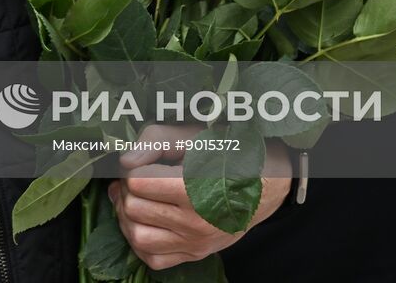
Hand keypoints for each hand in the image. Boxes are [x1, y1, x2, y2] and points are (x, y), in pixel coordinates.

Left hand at [108, 127, 291, 271]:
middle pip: (134, 209)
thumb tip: (125, 162)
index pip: (137, 183)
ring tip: (136, 200)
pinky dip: (141, 243)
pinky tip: (147, 222)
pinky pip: (154, 260)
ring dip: (128, 217)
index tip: (141, 162)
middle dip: (126, 190)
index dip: (132, 168)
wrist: (270, 182)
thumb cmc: (232, 152)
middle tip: (135, 178)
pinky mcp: (197, 254)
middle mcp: (196, 222)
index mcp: (196, 189)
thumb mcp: (197, 136)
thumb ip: (156, 141)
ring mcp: (196, 242)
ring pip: (138, 238)